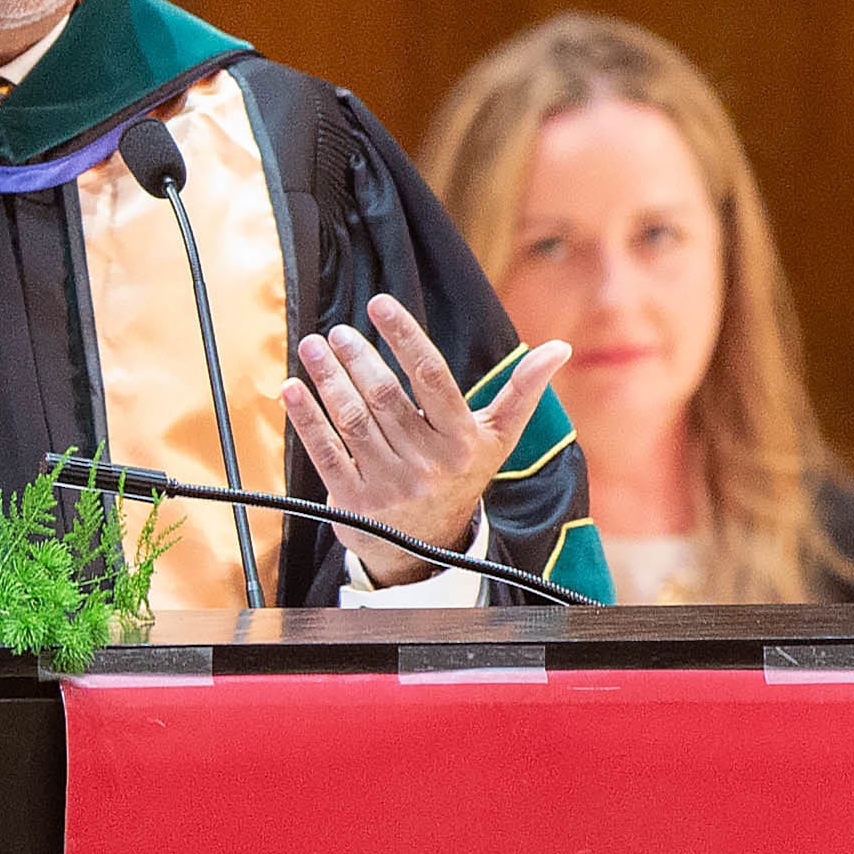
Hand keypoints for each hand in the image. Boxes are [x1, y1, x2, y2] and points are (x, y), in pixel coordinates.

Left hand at [280, 295, 569, 588]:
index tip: (380, 304)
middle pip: (384, 396)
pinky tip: (293, 388)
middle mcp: (427, 463)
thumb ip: (522, 391)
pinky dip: (307, 418)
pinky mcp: (355, 502)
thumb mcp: (496, 438)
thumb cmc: (461, 475)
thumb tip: (560, 347)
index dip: (404, 337)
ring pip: (352, 419)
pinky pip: (326, 451)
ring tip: (313, 346)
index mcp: (462, 440)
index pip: (431, 377)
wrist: (427, 548)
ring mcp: (389, 484)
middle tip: (337, 331)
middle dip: (357, 357)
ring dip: (328, 378)